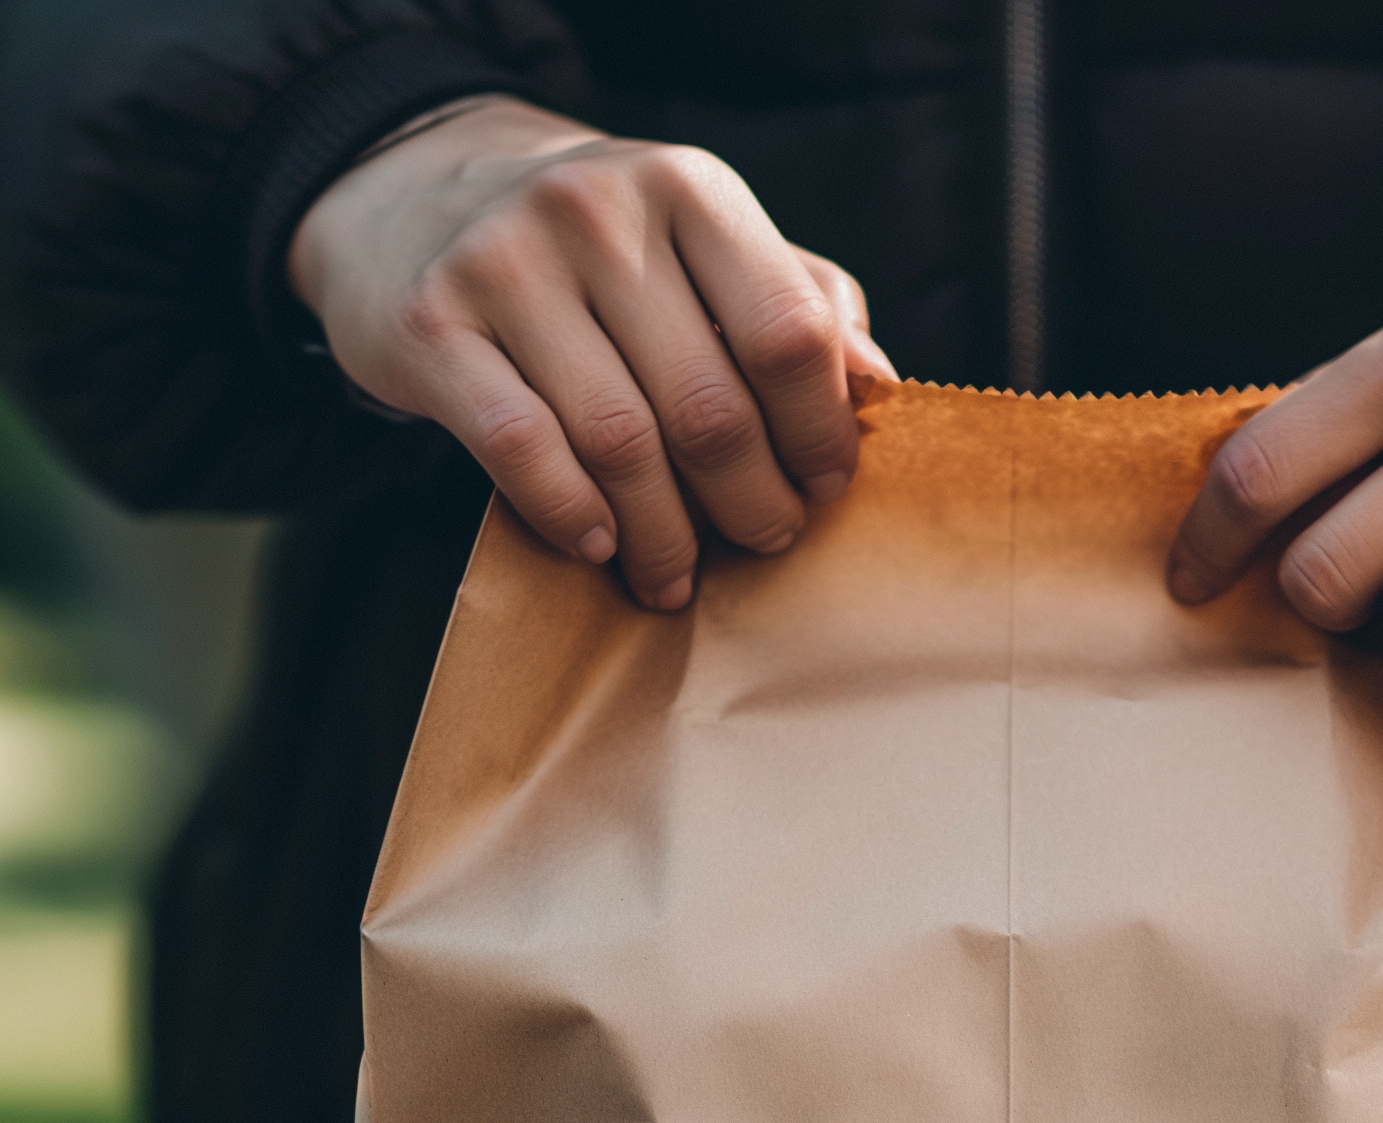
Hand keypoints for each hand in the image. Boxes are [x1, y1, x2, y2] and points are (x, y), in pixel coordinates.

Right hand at [288, 96, 895, 608]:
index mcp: (688, 189)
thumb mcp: (705, 243)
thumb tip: (876, 385)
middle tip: (761, 541)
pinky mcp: (429, 325)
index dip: (820, 433)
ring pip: (620, 444)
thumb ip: (799, 302)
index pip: (788, 333)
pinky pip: (521, 450)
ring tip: (676, 575)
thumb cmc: (598, 250)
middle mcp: (596, 211)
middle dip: (750, 503)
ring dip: (663, 535)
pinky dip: (571, 513)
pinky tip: (599, 545)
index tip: (822, 487)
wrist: (408, 191)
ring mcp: (505, 263)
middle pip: (709, 408)